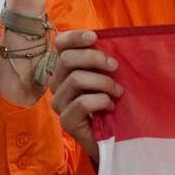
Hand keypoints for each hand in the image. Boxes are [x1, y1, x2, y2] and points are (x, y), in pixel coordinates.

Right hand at [49, 30, 120, 162]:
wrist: (114, 137)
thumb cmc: (112, 101)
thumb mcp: (109, 75)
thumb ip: (104, 60)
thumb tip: (111, 40)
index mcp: (66, 69)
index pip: (61, 45)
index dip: (75, 37)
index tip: (95, 36)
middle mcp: (57, 84)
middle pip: (67, 60)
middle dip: (95, 58)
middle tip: (115, 66)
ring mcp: (59, 104)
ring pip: (76, 79)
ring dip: (103, 82)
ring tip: (117, 91)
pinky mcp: (66, 122)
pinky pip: (82, 103)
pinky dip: (101, 100)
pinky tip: (111, 106)